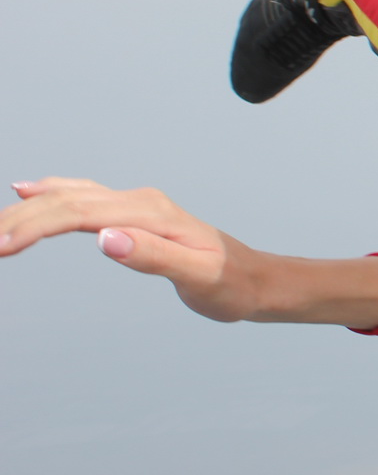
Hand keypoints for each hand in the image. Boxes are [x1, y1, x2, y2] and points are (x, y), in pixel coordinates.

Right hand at [0, 178, 377, 326]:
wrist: (256, 279)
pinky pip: (83, 197)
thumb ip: (153, 257)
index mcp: (149, 214)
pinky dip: (51, 193)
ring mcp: (137, 205)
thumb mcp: (198, 278)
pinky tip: (29, 190)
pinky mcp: (135, 214)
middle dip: (16, 220)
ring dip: (26, 209)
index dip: (32, 227)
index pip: (76, 214)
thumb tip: (104, 238)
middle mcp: (140, 201)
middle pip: (65, 202)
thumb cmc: (231, 284)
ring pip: (69, 197)